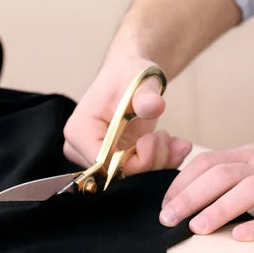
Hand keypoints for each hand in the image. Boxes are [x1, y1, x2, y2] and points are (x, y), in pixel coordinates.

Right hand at [63, 58, 191, 173]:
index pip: (106, 165)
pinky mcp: (112, 162)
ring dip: (160, 162)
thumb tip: (155, 105)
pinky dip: (160, 162)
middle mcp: (81, 150)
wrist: (130, 76)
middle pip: (119, 175)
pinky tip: (174, 146)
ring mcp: (96, 158)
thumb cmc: (129, 75)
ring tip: (172, 140)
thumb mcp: (140, 81)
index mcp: (80, 131)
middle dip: (151, 161)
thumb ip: (146, 96)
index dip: (136, 161)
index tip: (155, 138)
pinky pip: (138, 173)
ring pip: (132, 177)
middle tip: (166, 137)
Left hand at [159, 143, 253, 240]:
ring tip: (197, 228)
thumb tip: (187, 195)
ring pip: (251, 190)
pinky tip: (241, 237)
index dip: (183, 182)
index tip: (165, 205)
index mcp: (252, 155)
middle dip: (191, 196)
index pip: (210, 162)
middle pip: (224, 174)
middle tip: (168, 219)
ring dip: (220, 208)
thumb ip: (230, 174)